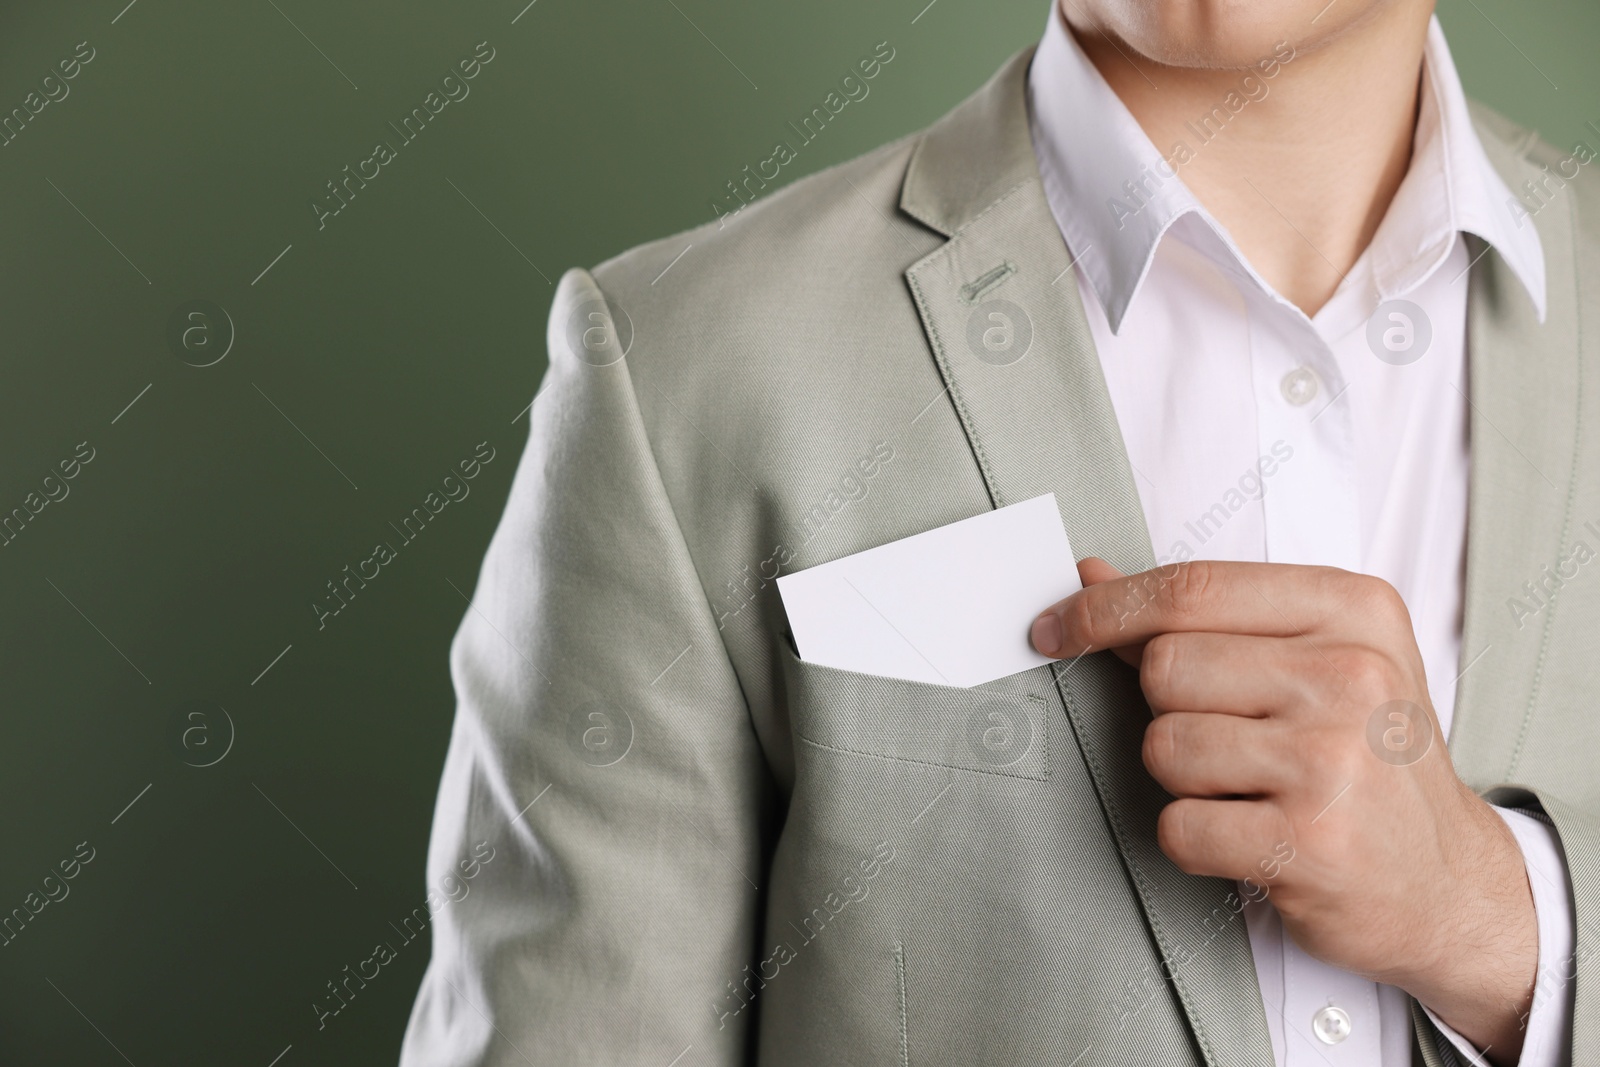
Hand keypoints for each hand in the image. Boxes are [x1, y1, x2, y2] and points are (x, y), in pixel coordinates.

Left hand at [1030, 558, 1537, 1062]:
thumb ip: (1200, 618)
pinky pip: (1179, 826)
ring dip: (1185, 779)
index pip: (1190, 589)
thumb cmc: (1368, 760)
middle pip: (1165, 668)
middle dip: (1169, 710)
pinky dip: (1195, 840)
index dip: (1104, 609)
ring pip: (1165, 746)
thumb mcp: (1313, 660)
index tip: (1055, 627)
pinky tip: (1253, 837)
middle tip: (1231, 741)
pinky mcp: (1311, 843)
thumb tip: (1090, 576)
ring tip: (1253, 790)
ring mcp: (1335, 760)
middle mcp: (1352, 676)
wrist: (1449, 884)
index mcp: (1352, 609)